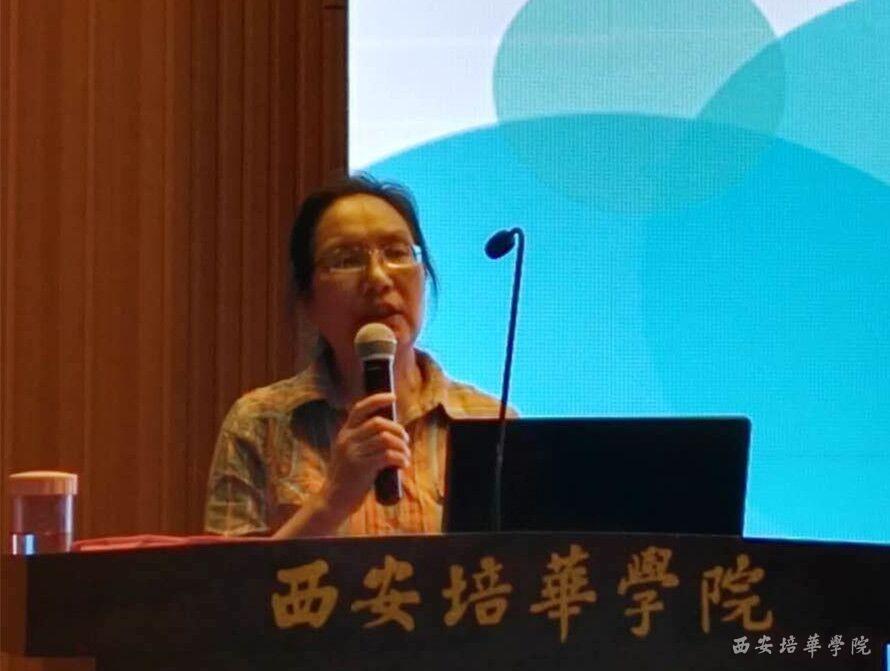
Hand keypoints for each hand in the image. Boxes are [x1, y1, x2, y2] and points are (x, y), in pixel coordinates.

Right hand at [322, 392, 409, 517]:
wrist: (333, 500)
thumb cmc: (346, 477)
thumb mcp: (348, 453)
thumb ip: (361, 441)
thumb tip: (389, 431)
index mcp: (344, 434)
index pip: (360, 408)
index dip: (377, 399)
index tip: (393, 397)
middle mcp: (347, 440)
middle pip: (378, 423)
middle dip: (397, 429)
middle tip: (406, 440)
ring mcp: (353, 453)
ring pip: (385, 439)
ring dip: (401, 446)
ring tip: (406, 455)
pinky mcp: (361, 467)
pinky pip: (387, 456)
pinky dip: (400, 459)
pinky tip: (404, 464)